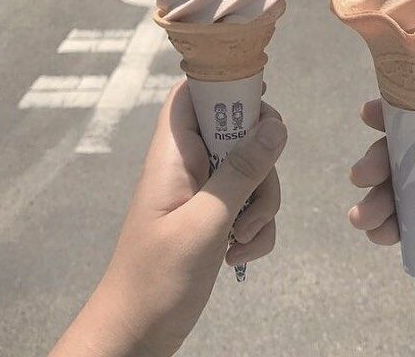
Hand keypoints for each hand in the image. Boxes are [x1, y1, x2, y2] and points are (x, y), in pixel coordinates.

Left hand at [51, 81, 286, 356]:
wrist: (139, 333)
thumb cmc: (159, 275)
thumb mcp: (206, 221)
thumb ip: (241, 172)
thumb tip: (276, 126)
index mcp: (174, 154)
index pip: (192, 95)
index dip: (225, 83)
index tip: (262, 95)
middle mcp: (191, 165)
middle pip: (239, 134)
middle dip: (261, 168)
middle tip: (255, 199)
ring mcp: (205, 192)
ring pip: (252, 174)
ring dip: (261, 207)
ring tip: (240, 240)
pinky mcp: (216, 217)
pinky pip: (251, 206)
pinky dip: (255, 230)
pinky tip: (239, 255)